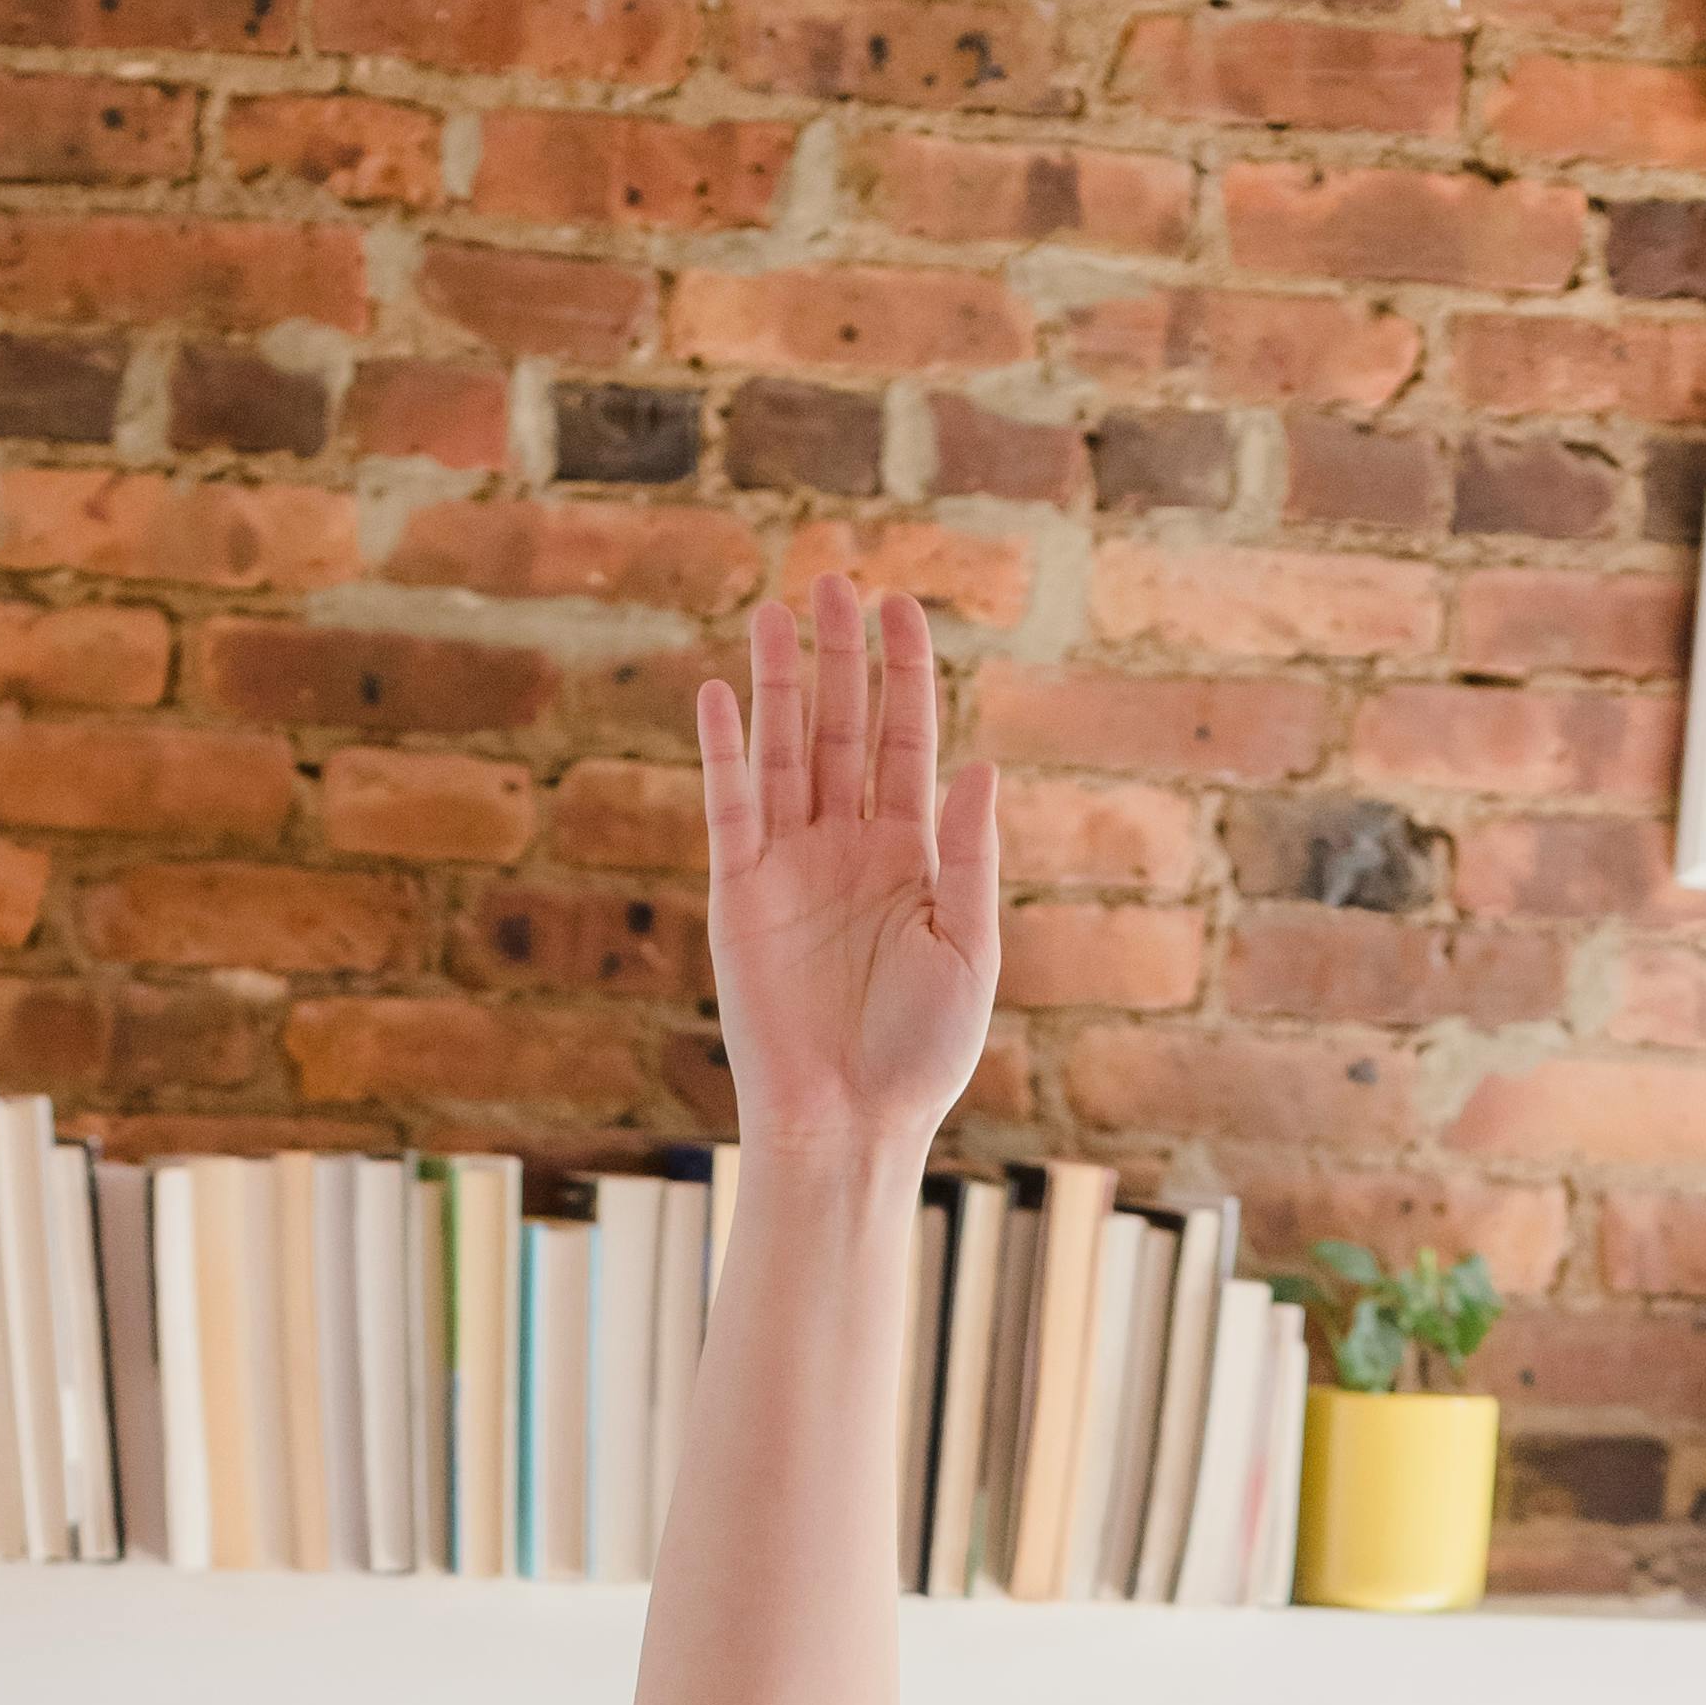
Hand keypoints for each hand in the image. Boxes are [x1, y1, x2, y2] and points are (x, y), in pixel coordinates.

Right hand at [696, 578, 998, 1167]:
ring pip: (784, 753)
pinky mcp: (740, 896)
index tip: (903, 606)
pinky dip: (726, 752)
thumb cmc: (920, 1054)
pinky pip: (731, 808)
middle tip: (839, 581)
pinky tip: (726, 694)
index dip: (903, 675)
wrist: (849, 1123)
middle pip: (840, 730)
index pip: (904, 742)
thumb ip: (970, 857)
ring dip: (781, 684)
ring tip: (781, 610)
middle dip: (840, 658)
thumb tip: (980, 765)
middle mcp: (847, 849)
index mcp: (910, 857)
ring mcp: (790, 868)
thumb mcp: (969, 950)